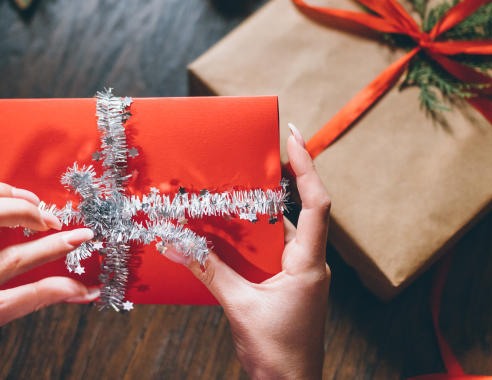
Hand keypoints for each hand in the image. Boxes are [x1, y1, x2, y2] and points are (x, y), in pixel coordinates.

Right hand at [162, 124, 331, 378]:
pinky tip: (221, 238)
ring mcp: (299, 276)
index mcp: (309, 263)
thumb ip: (209, 271)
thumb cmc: (277, 353)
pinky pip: (267, 254)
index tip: (294, 137)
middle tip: (245, 161)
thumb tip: (176, 241)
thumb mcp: (239, 306)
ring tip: (223, 196)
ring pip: (276, 233)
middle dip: (270, 186)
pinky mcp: (285, 288)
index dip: (307, 167)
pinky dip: (246, 243)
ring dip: (252, 217)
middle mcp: (308, 264)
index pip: (316, 203)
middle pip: (294, 212)